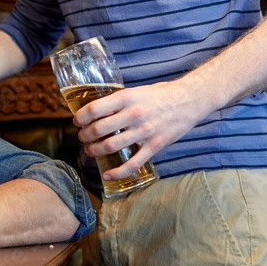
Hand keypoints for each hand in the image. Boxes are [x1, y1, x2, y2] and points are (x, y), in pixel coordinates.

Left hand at [72, 79, 209, 181]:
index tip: (77, 121)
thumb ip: (118, 101)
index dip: (81, 117)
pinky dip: (118, 172)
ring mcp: (144, 132)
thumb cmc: (160, 94)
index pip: (94, 109)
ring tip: (90, 151)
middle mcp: (133, 115)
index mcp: (126, 98)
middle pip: (99, 129)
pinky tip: (108, 175)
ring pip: (111, 146)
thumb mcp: (135, 91)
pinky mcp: (155, 145)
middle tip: (82, 137)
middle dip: (85, 135)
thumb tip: (97, 111)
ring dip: (96, 150)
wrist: (189, 100)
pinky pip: (133, 163)